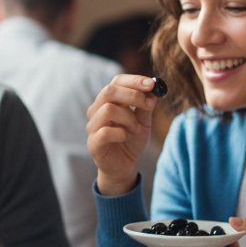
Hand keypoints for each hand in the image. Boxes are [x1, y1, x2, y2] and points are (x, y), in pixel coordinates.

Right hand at [87, 75, 159, 195]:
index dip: (134, 80)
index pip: (116, 81)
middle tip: (150, 105)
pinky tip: (126, 137)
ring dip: (129, 118)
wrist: (125, 166)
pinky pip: (105, 131)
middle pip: (109, 91)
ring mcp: (92, 126)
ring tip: (136, 128)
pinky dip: (121, 133)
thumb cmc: (132, 141)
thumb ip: (146, 106)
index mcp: (108, 101)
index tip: (151, 84)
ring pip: (108, 109)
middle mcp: (96, 110)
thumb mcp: (144, 121)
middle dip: (133, 95)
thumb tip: (153, 88)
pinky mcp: (93, 143)